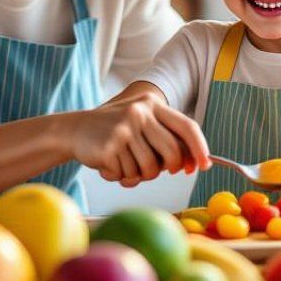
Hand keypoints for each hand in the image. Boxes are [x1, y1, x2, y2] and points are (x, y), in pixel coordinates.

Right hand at [66, 89, 210, 187]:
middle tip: (151, 171)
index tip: (205, 165)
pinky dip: (118, 176)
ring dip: (137, 175)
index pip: (187, 126)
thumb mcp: (142, 127)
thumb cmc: (116, 133)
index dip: (200, 148)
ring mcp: (124, 127)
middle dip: (164, 169)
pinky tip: (107, 164)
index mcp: (152, 104)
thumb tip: (192, 163)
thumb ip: (165, 140)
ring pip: (148, 169)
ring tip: (122, 164)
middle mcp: (140, 112)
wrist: (75, 130)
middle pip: (171, 154)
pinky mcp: (109, 145)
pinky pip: (126, 175)